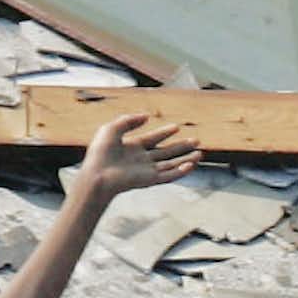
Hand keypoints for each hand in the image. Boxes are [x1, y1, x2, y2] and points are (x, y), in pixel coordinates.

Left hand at [77, 111, 204, 200]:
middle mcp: (141, 160)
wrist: (97, 175)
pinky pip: (169, 176)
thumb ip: (129, 120)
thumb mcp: (113, 128)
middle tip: (196, 140)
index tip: (176, 127)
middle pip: (166, 153)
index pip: (153, 139)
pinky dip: (180, 172)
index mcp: (132, 148)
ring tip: (200, 153)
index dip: (165, 133)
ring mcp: (146, 171)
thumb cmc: (100, 153)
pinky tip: (191, 165)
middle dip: (181, 147)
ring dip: (186, 159)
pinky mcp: (149, 180)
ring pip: (171, 165)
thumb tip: (147, 117)